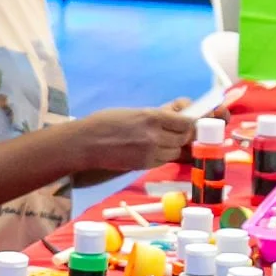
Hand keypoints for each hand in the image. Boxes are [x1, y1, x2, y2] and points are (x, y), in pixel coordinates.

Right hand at [71, 107, 193, 171]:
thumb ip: (158, 114)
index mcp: (152, 117)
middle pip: (184, 137)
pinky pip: (164, 160)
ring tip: (159, 141)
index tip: (186, 123)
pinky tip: (150, 150)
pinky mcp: (144, 165)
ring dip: (172, 146)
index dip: (189, 123)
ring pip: (175, 151)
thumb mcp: (134, 112)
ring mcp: (150, 152)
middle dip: (182, 135)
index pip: (187, 123)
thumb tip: (181, 110)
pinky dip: (162, 155)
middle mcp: (154, 135)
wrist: (86, 143)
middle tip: (174, 132)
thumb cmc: (106, 122)